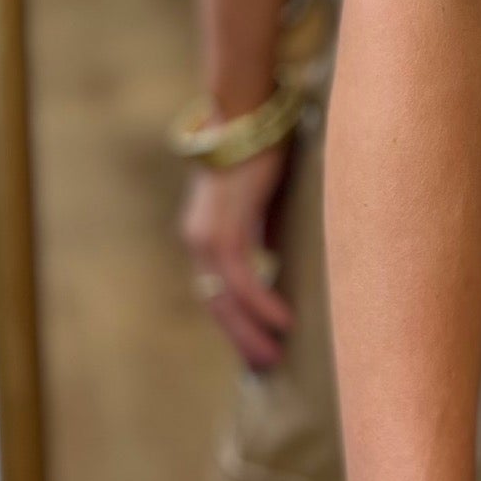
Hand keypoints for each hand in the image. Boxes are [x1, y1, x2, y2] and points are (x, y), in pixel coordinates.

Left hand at [180, 149, 294, 369]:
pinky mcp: (225, 230)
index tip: (254, 345)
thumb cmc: (258, 148)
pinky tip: (283, 321)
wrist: (245, 115)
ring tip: (275, 355)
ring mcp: (207, 238)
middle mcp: (197, 242)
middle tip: (265, 365)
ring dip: (251, 331)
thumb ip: (262, 229)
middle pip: (216, 304)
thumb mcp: (259, 199)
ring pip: (226, 300)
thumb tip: (273, 255)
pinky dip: (262, 303)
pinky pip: (243, 280)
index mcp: (203, 236)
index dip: (234, 320)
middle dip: (240, 337)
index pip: (215, 291)